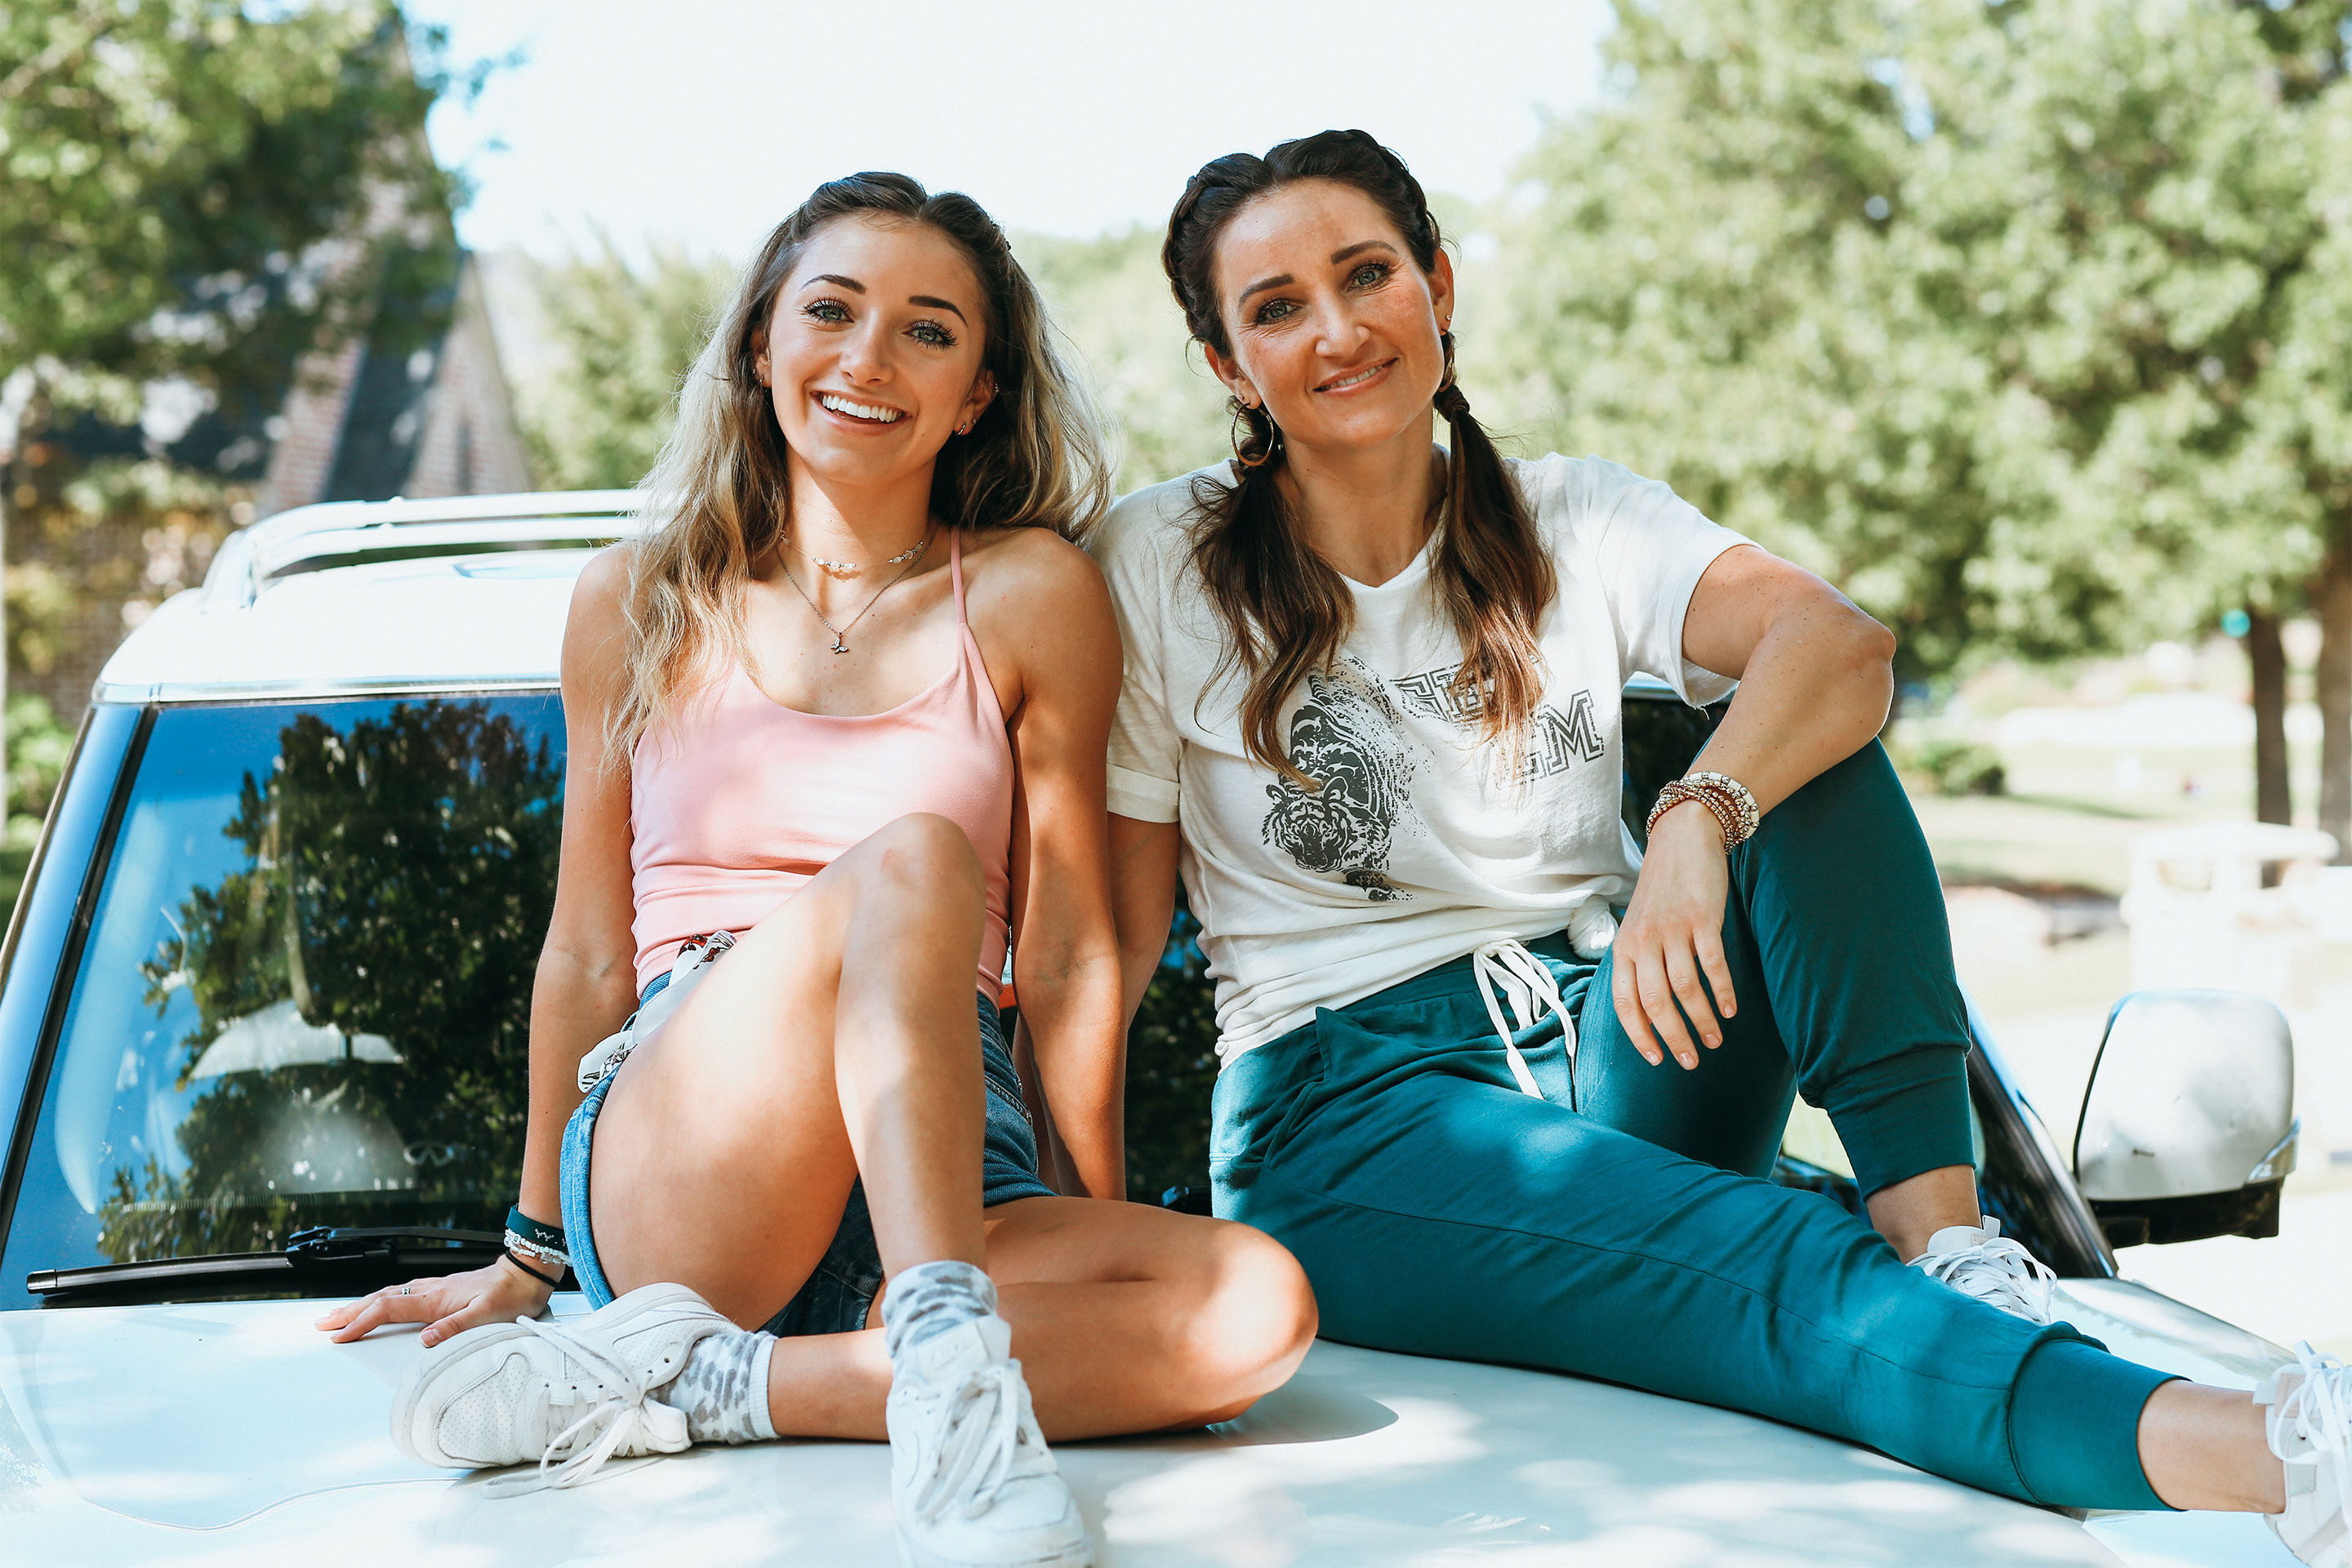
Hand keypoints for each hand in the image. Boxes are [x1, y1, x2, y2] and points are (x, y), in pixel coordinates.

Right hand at [313, 1259, 550, 1346]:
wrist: (527, 1274)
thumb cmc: (511, 1295)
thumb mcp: (487, 1315)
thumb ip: (455, 1327)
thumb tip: (424, 1341)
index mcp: (435, 1299)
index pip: (387, 1309)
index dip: (361, 1323)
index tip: (339, 1337)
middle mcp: (430, 1291)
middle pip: (380, 1300)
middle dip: (349, 1312)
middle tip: (322, 1325)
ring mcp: (435, 1289)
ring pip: (389, 1295)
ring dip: (362, 1305)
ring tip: (340, 1316)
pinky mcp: (443, 1290)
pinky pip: (402, 1294)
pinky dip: (382, 1301)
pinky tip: (380, 1305)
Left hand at [1611, 799, 1737, 1069]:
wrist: (1682, 840)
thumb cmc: (1661, 891)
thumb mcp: (1638, 926)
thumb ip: (1639, 962)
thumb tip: (1646, 1009)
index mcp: (1624, 947)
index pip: (1625, 1002)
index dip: (1640, 1035)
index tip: (1656, 1059)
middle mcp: (1644, 941)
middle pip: (1656, 1002)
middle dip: (1673, 1037)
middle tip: (1691, 1061)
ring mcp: (1673, 929)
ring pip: (1685, 988)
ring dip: (1701, 1020)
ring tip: (1714, 1040)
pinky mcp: (1702, 919)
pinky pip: (1712, 964)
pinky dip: (1722, 991)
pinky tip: (1730, 1010)